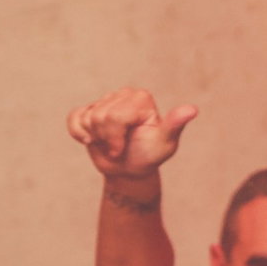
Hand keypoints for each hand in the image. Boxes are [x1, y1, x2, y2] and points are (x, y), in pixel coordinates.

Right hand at [67, 87, 197, 178]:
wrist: (130, 171)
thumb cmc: (148, 157)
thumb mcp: (164, 144)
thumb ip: (174, 125)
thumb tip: (192, 110)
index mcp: (141, 98)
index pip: (115, 115)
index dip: (116, 137)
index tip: (126, 147)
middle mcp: (124, 94)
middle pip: (100, 116)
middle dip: (106, 138)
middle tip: (119, 146)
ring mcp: (106, 100)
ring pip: (86, 118)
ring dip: (95, 138)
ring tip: (110, 142)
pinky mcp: (90, 109)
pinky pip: (74, 118)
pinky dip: (78, 133)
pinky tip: (91, 138)